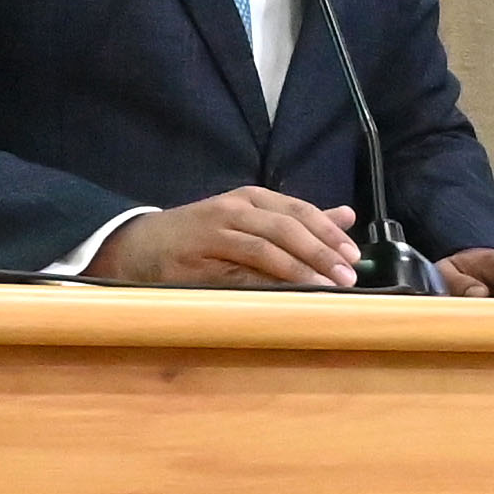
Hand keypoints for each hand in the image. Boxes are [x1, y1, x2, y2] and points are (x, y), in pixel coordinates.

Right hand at [99, 190, 359, 287]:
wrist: (139, 244)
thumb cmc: (204, 234)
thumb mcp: (252, 218)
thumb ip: (298, 219)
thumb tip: (348, 216)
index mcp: (252, 198)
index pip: (299, 210)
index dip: (329, 232)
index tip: (354, 255)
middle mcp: (234, 209)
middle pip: (285, 228)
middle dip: (320, 252)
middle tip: (347, 275)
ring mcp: (214, 233)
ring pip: (264, 248)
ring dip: (299, 269)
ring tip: (325, 287)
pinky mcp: (197, 261)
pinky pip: (237, 272)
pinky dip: (265, 283)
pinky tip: (287, 295)